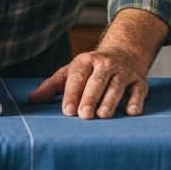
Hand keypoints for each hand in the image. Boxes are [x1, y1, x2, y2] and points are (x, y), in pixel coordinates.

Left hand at [27, 48, 148, 119]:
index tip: (68, 110)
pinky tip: (131, 112)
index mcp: (86, 61)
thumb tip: (31, 100)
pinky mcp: (139, 80)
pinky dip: (136, 101)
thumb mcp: (71, 72)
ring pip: (116, 86)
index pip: (77, 77)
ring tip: (103, 116)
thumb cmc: (91, 70)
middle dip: (90, 98)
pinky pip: (138, 90)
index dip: (72, 93)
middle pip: (97, 82)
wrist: (124, 53)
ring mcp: (123, 72)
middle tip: (84, 115)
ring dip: (110, 101)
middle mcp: (105, 64)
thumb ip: (52, 86)